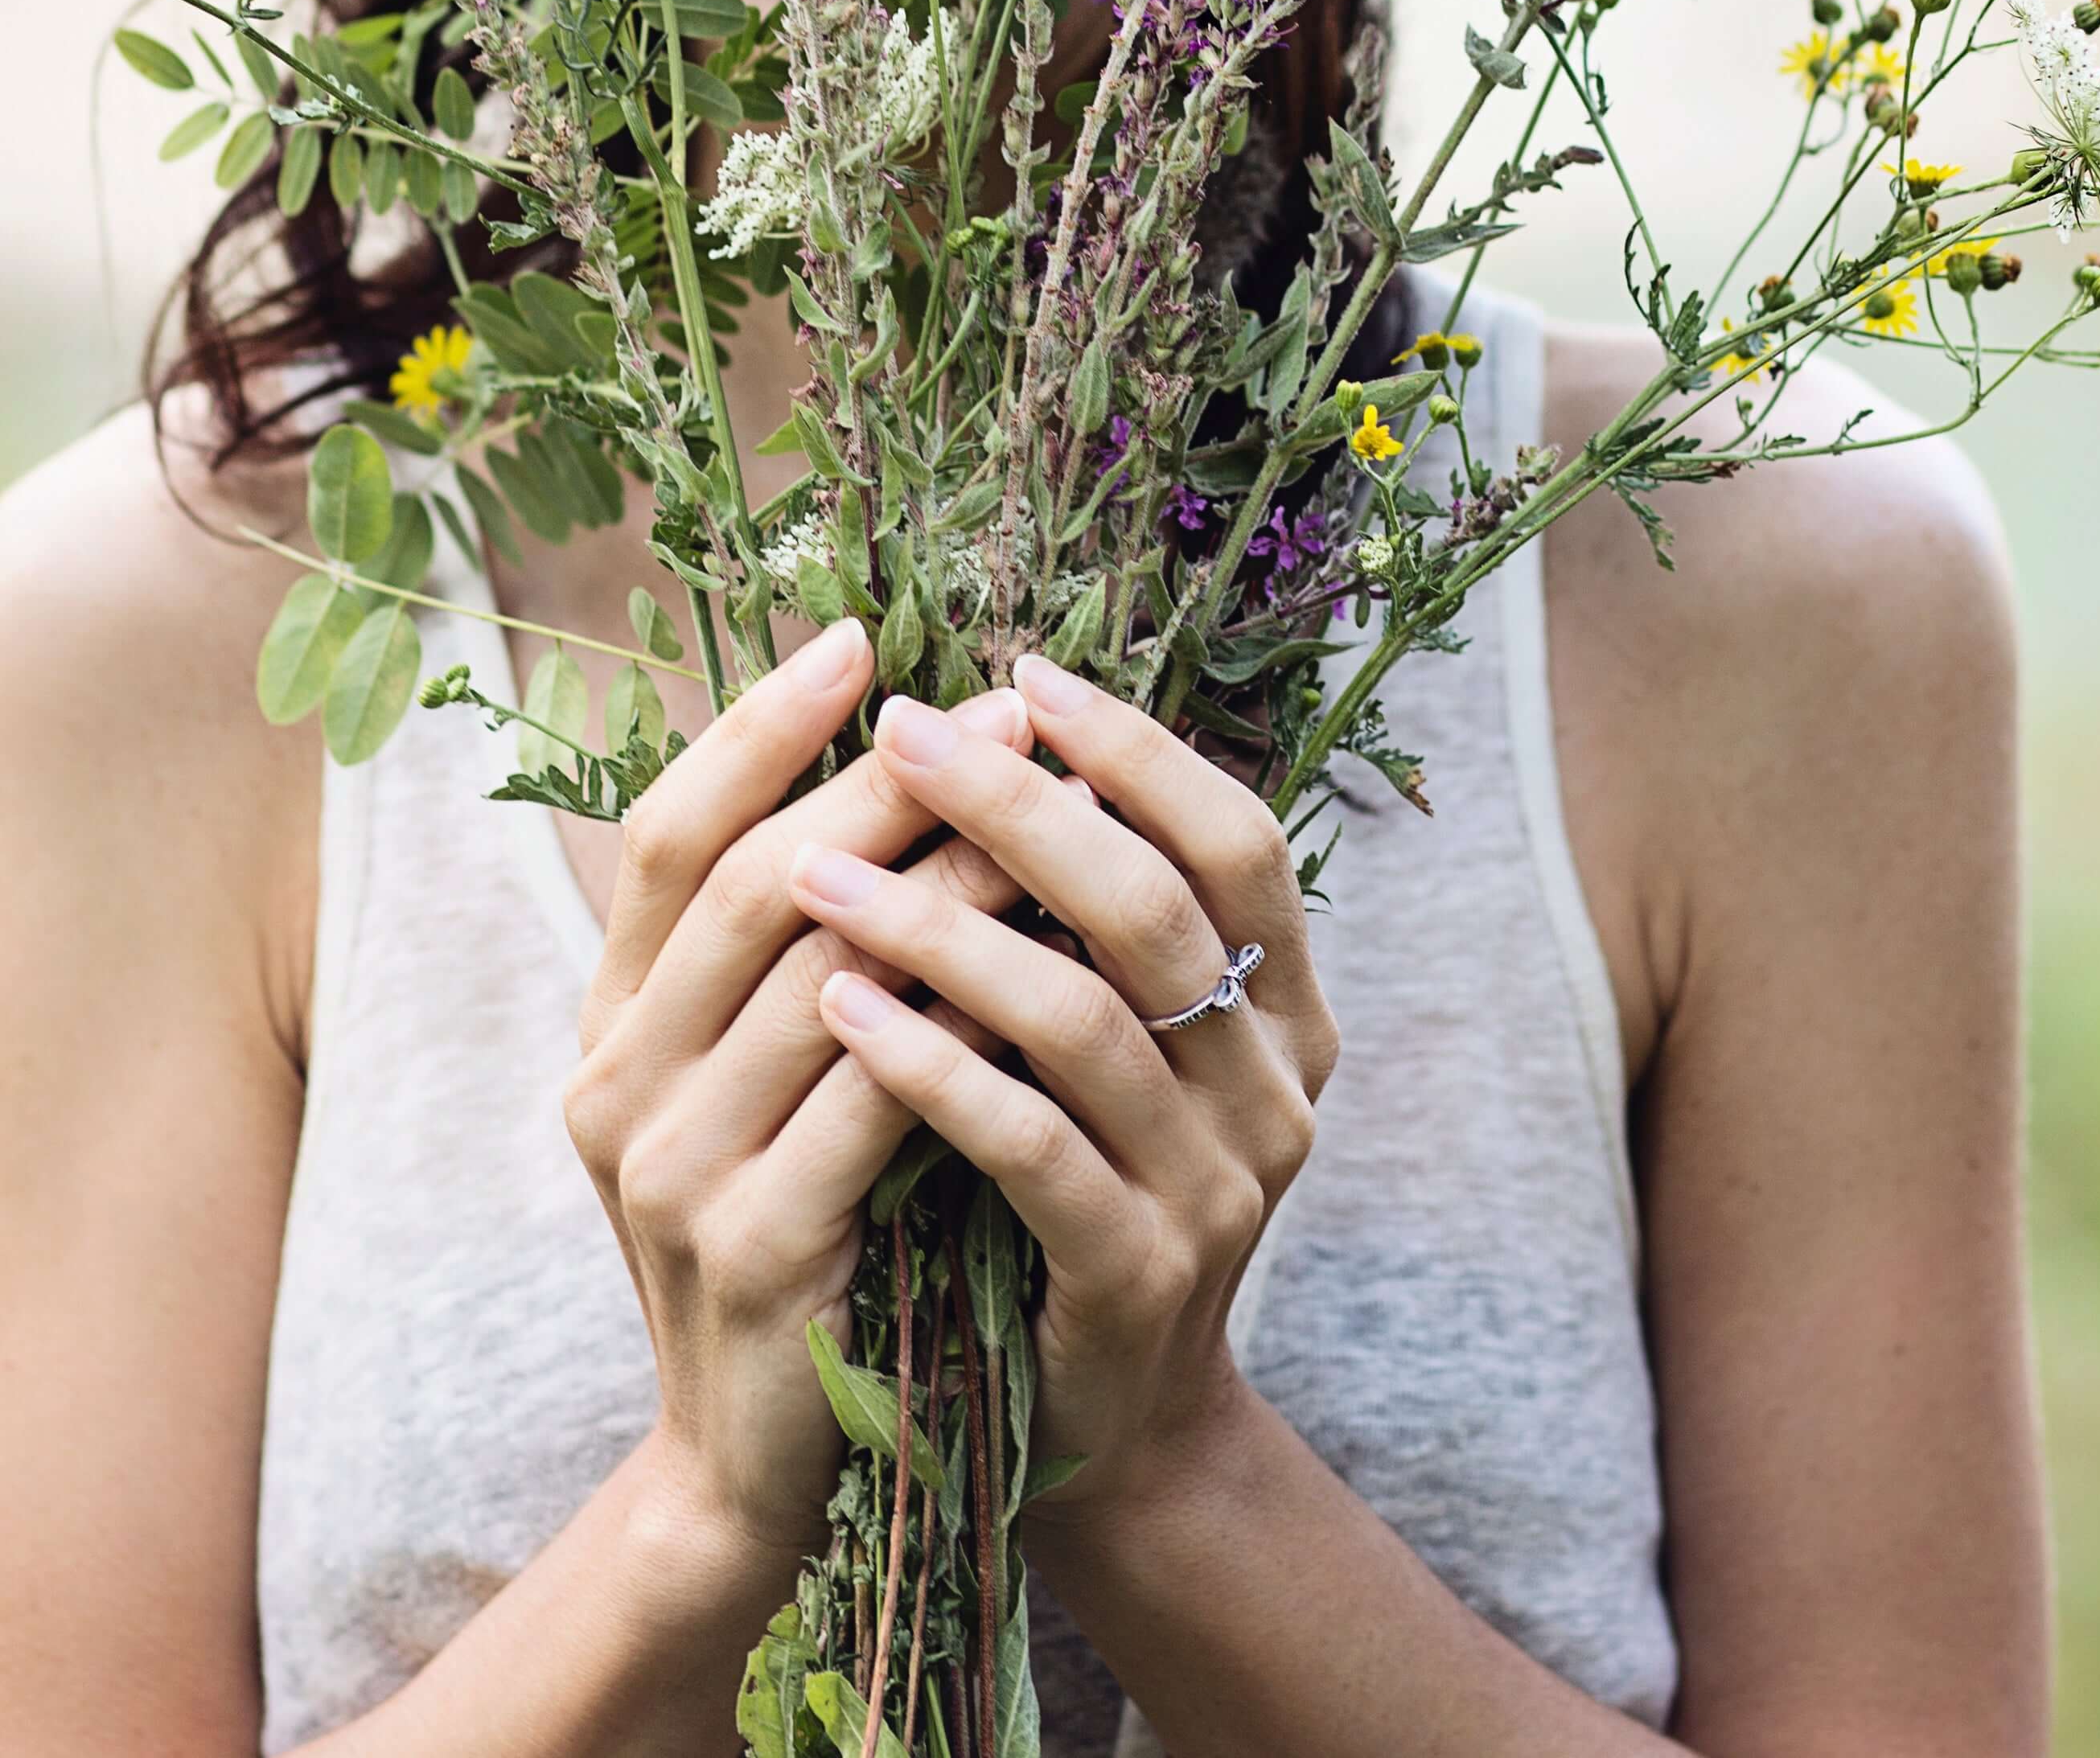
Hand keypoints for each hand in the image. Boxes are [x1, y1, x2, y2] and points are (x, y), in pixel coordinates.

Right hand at [561, 620, 1035, 1568]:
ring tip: (1044, 810)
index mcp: (611, 1022)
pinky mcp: (755, 1251)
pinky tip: (1043, 969)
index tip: (857, 636)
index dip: (755, 726)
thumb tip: (902, 770)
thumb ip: (792, 948)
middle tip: (999, 710)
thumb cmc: (790, 1236)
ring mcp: (672, 1170)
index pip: (665, 831)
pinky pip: (873, 1102)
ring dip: (943, 882)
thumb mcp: (756, 1084)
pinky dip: (958, 1025)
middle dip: (883, 782)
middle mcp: (616, 1081)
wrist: (755, 1472)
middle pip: (752, 880)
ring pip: (822, 977)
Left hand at [784, 654, 1337, 1515]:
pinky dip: (928, 1064)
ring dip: (939, 927)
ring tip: (816, 871)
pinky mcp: (1136, 1273)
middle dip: (1018, 806)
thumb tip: (996, 726)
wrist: (1091, 1424)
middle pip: (1155, 907)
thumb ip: (1084, 915)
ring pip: (1082, 1018)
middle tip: (900, 733)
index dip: (1137, 751)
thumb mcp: (1104, 1041)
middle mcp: (1274, 1088)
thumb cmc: (1067, 1184)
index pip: (1236, 838)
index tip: (1021, 674)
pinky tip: (836, 1007)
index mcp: (1284, 1009)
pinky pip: (1027, 1144)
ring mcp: (1217, 1188)